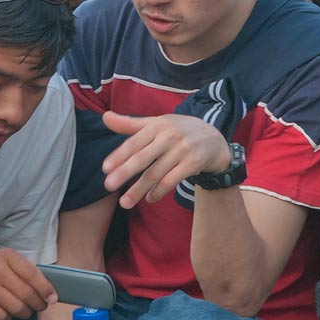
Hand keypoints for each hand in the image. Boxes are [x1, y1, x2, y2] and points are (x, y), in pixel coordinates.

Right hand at [0, 248, 56, 319]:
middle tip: (38, 307)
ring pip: (16, 308)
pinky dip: (6, 318)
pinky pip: (2, 316)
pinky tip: (2, 312)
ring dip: (23, 313)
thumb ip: (22, 273)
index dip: (46, 289)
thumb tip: (49, 293)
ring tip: (21, 310)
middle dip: (37, 305)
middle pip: (27, 294)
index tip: (52, 298)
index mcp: (5, 255)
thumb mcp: (1, 263)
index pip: (32, 274)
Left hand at [100, 110, 231, 208]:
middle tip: (108, 186)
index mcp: (158, 125)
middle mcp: (170, 136)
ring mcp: (182, 151)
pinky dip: (159, 192)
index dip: (119, 155)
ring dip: (139, 189)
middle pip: (143, 158)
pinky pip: (171, 181)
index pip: (135, 142)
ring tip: (125, 202)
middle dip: (125, 172)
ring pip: (156, 173)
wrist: (214, 139)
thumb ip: (130, 124)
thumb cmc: (178, 130)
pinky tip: (149, 199)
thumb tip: (105, 117)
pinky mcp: (193, 164)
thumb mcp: (156, 123)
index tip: (105, 168)